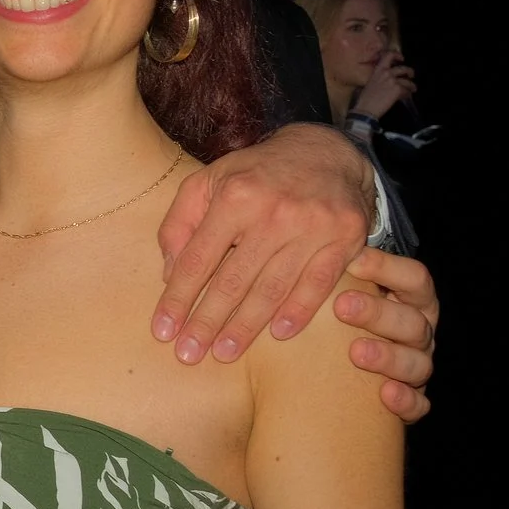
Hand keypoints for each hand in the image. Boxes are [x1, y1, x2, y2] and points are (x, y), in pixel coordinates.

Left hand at [154, 123, 370, 363]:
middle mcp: (273, 212)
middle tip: (188, 355)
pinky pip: (319, 284)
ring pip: (273, 288)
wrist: (326, 153)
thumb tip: (169, 272)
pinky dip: (298, 312)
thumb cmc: (257, 174)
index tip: (163, 330)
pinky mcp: (346, 239)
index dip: (178, 297)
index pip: (198, 259)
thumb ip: (181, 222)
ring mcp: (313, 227)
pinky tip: (277, 334)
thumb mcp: (208, 180)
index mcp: (234, 197)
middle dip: (207, 322)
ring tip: (224, 353)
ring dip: (246, 327)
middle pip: (233, 280)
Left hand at [336, 247, 438, 423]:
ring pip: (418, 363)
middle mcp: (418, 331)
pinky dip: (406, 401)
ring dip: (389, 357)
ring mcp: (417, 366)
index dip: (389, 269)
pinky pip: (419, 404)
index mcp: (409, 299)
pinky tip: (384, 394)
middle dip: (379, 313)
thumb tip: (291, 247)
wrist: (332, 369)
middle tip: (341, 306)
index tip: (353, 260)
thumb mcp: (337, 289)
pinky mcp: (412, 400)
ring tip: (355, 353)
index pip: (415, 278)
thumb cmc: (333, 316)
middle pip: (413, 320)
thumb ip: (327, 271)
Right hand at [352, 52, 415, 120]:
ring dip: (411, 86)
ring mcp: (393, 81)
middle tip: (411, 75)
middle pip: (403, 68)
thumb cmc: (364, 98)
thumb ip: (378, 78)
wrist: (366, 108)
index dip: (397, 55)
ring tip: (413, 89)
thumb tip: (385, 80)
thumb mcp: (370, 83)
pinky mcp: (398, 89)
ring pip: (408, 81)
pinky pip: (407, 91)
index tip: (401, 58)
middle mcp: (386, 73)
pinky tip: (406, 96)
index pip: (388, 55)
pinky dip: (407, 94)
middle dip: (409, 72)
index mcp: (378, 70)